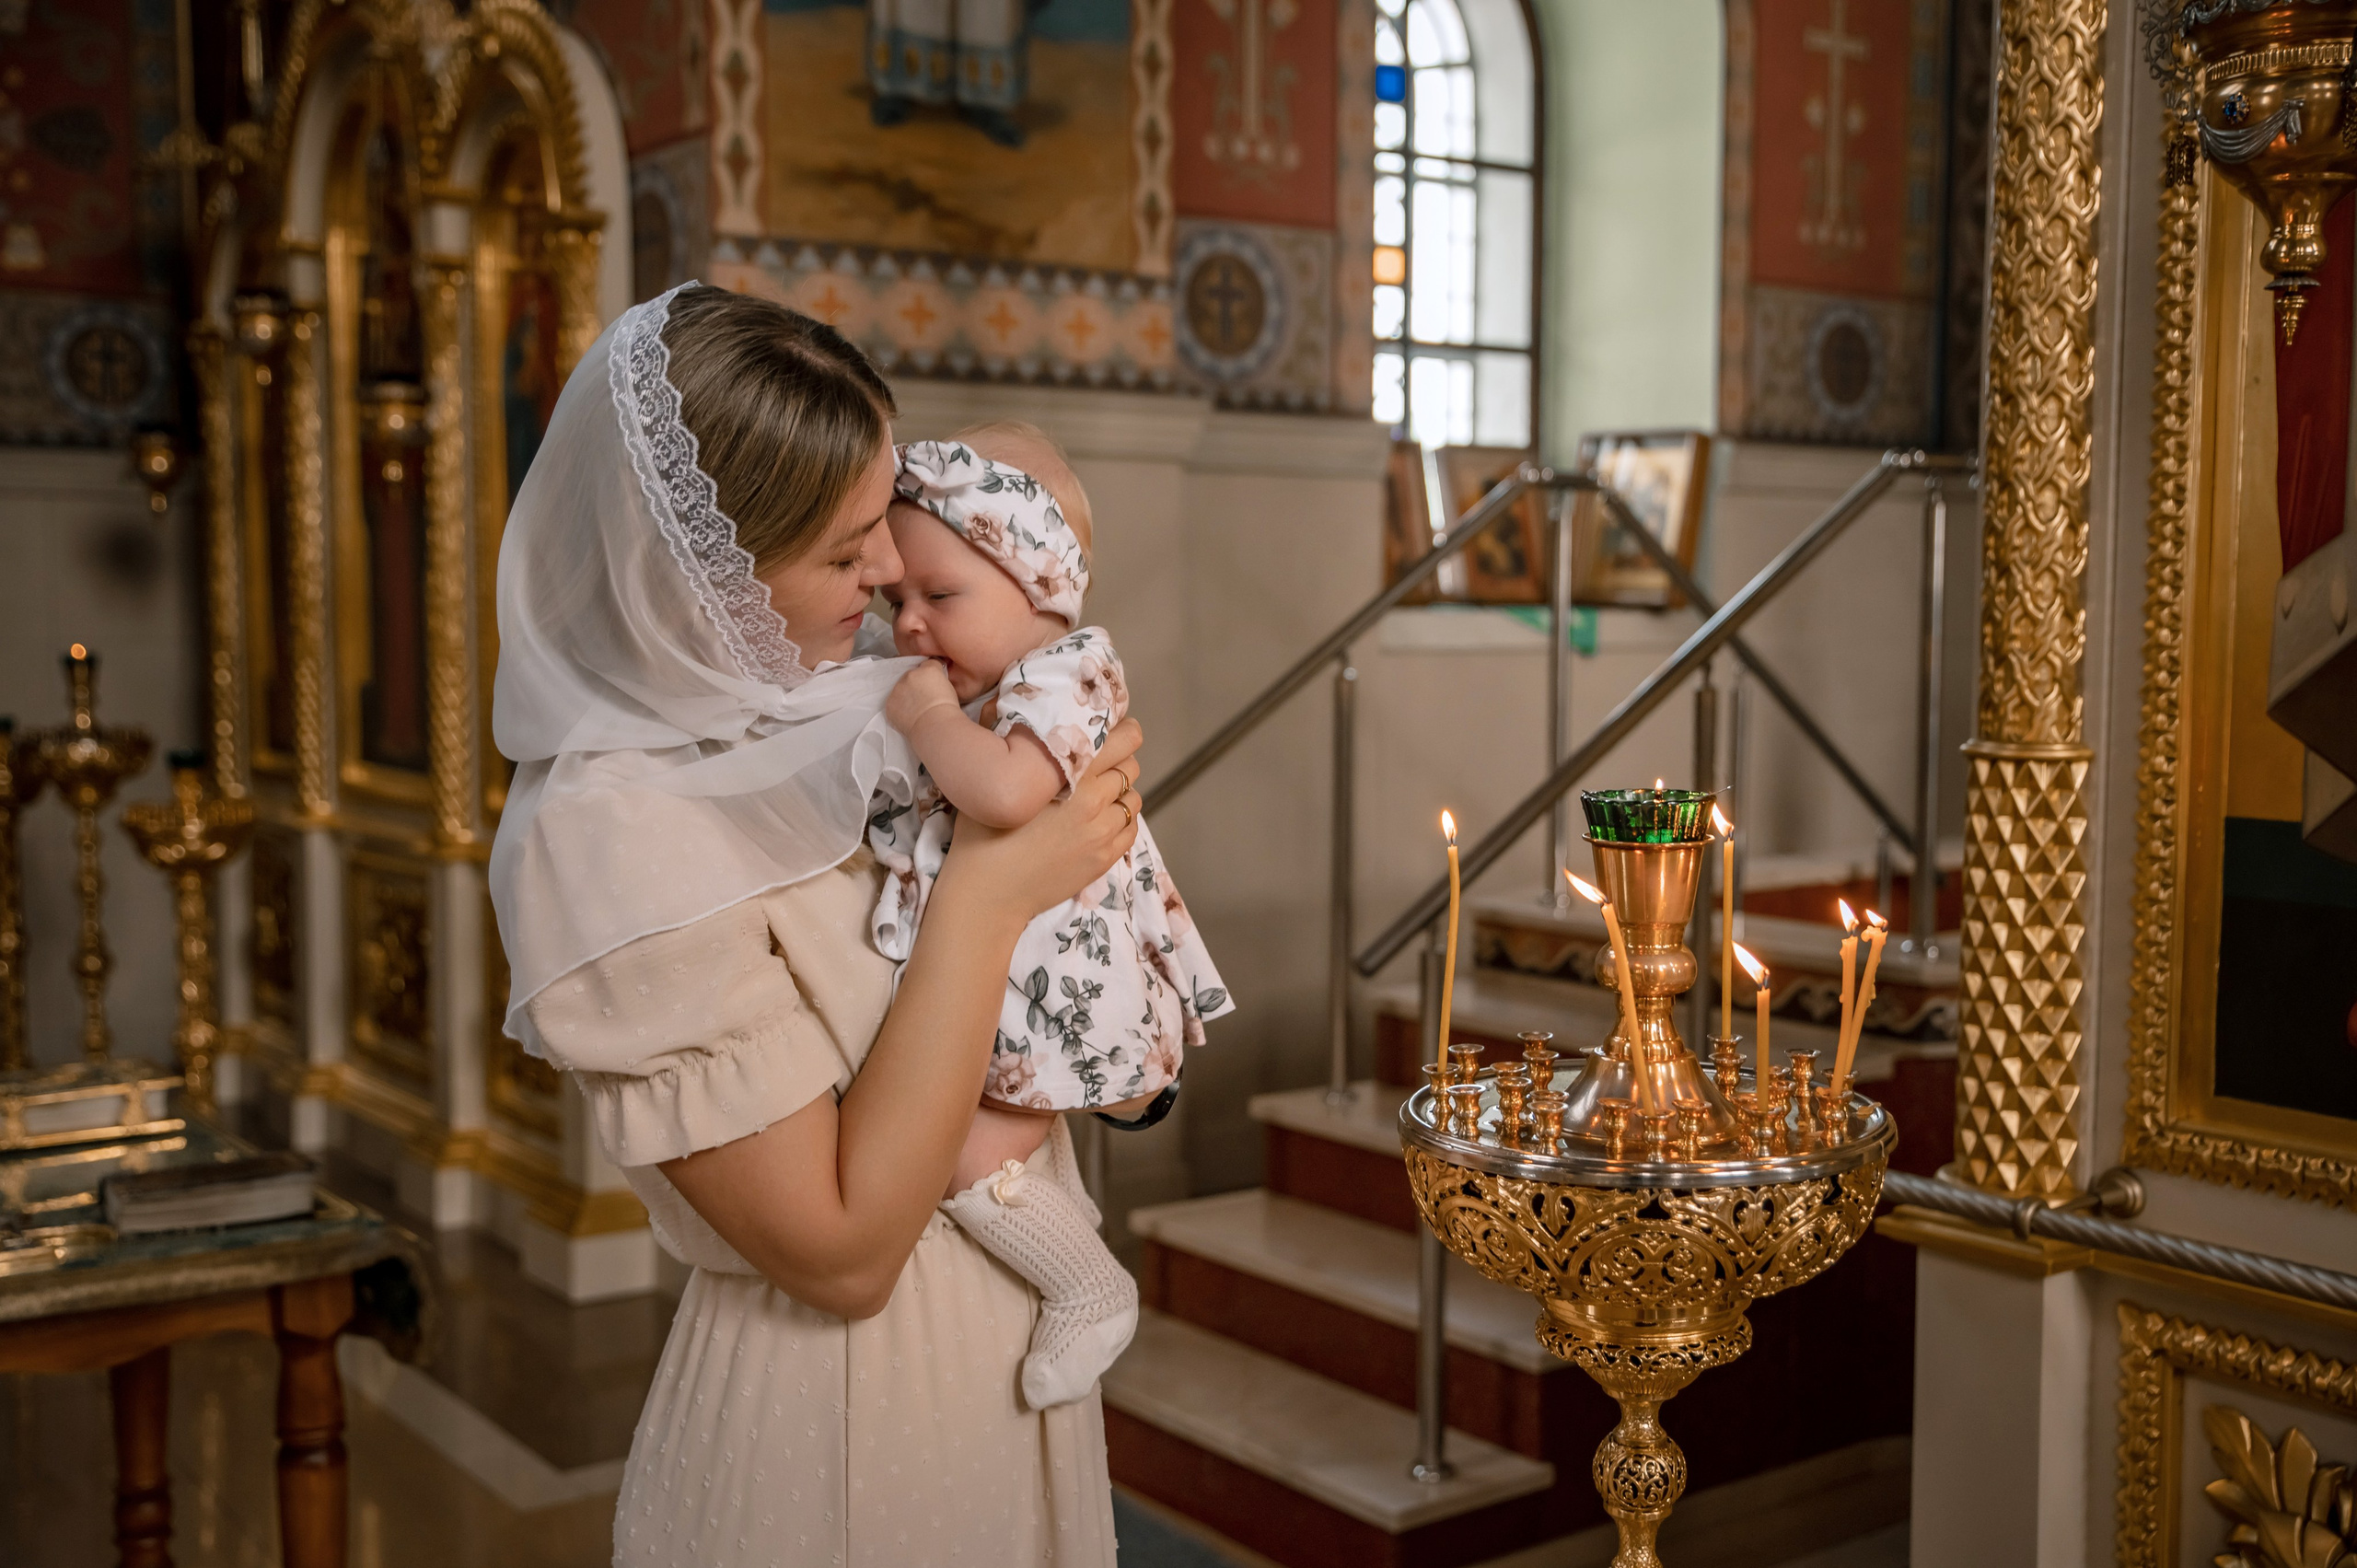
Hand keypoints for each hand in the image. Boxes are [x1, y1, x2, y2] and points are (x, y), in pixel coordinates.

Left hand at [887, 660, 960, 732]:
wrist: (935, 726)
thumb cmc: (947, 711)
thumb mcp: (949, 688)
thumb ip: (939, 680)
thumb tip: (934, 684)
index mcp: (928, 669)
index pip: (928, 664)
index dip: (930, 674)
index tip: (931, 682)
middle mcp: (911, 675)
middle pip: (911, 675)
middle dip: (915, 683)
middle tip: (923, 698)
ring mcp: (898, 688)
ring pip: (900, 688)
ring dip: (906, 695)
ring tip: (916, 709)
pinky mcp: (890, 703)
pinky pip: (894, 703)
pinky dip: (900, 708)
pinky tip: (909, 716)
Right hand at [939, 718, 1142, 920]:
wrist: (988, 896)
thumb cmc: (980, 836)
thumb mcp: (992, 779)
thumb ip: (1008, 739)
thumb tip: (1010, 703)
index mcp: (1068, 777)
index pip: (1117, 740)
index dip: (1121, 729)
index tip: (1115, 725)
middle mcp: (1093, 803)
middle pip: (1129, 766)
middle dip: (1119, 758)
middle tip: (1101, 757)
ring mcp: (1102, 834)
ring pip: (1132, 797)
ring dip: (1120, 790)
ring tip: (1097, 791)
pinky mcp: (1104, 859)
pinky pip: (1130, 828)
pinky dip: (1121, 817)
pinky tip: (1100, 817)